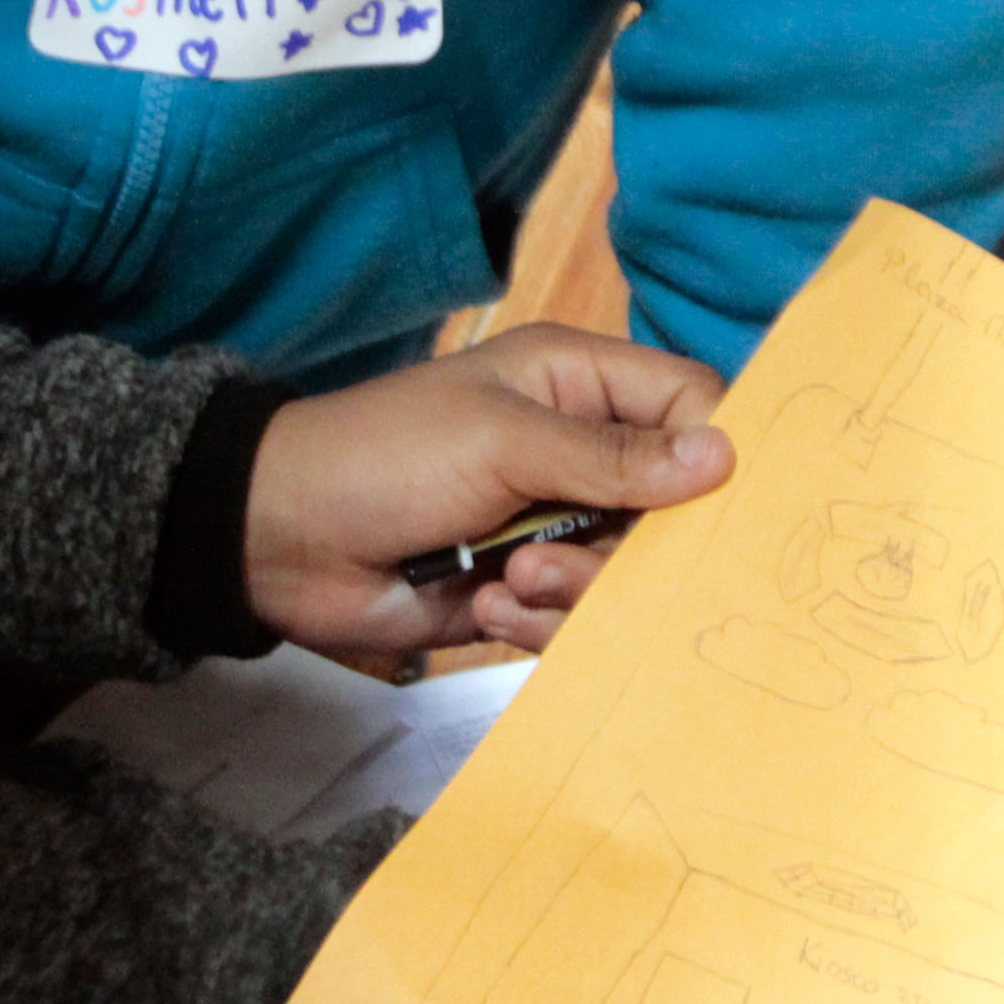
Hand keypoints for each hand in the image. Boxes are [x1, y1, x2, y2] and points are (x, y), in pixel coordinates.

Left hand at [247, 325, 727, 656]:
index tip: (722, 505)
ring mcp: (553, 523)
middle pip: (671, 508)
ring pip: (627, 574)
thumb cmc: (385, 457)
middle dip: (630, 546)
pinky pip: (575, 619)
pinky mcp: (525, 587)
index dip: (715, 452)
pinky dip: (536, 621)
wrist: (280, 540)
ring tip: (507, 579)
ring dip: (573, 589)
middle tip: (559, 554)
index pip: (690, 403)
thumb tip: (723, 456)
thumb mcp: (502, 441)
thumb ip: (612, 457)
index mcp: (578, 382)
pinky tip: (482, 604)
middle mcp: (578, 451)